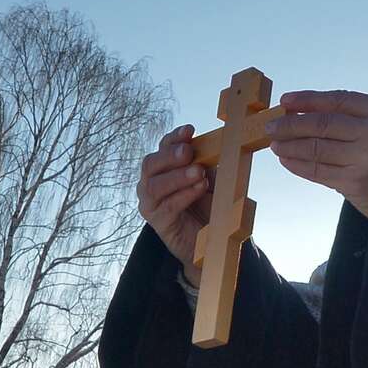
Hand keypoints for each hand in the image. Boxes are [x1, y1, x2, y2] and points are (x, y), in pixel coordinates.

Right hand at [136, 125, 211, 279]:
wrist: (210, 236)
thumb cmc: (209, 203)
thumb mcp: (210, 177)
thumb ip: (207, 162)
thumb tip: (216, 144)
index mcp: (164, 166)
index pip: (163, 147)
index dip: (175, 137)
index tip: (190, 130)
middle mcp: (151, 181)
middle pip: (150, 163)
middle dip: (170, 155)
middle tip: (189, 152)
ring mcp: (150, 202)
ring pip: (154, 185)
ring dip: (178, 176)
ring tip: (199, 172)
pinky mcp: (157, 221)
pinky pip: (166, 205)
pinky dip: (184, 195)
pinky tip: (199, 188)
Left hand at [267, 90, 367, 216]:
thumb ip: (363, 117)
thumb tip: (311, 114)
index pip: (339, 100)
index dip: (309, 100)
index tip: (286, 101)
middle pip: (322, 124)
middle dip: (291, 124)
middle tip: (271, 126)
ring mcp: (364, 159)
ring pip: (316, 148)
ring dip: (290, 146)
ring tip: (275, 144)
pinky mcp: (355, 184)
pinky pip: (318, 172)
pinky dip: (299, 166)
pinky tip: (288, 161)